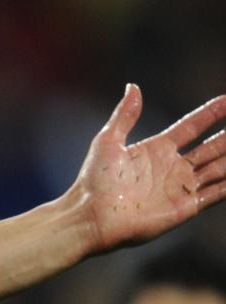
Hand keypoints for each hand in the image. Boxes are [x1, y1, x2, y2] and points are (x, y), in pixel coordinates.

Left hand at [70, 84, 225, 251]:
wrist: (92, 216)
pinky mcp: (185, 207)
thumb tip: (133, 86)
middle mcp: (172, 167)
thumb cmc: (94, 181)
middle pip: (211, 147)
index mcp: (156, 149)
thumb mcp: (108, 141)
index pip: (191, 126)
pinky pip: (217, 193)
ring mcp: (180, 187)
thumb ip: (124, 115)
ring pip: (219, 168)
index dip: (210, 113)